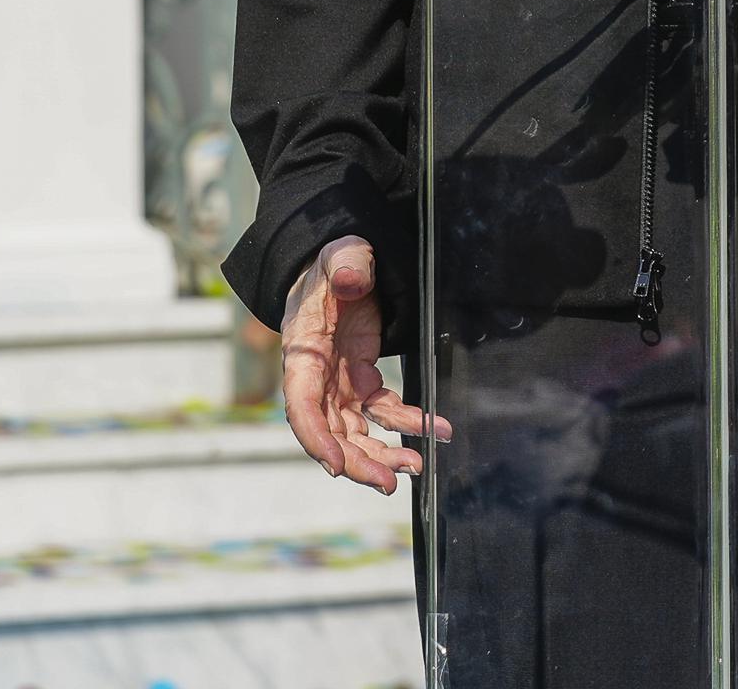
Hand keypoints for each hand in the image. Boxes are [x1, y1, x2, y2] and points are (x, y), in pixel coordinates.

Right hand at [280, 234, 449, 492]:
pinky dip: (407, 424)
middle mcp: (317, 378)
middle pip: (331, 432)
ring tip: (415, 466)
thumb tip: (350, 280)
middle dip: (357, 461)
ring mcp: (339, 384)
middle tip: (390, 482)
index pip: (301, 406)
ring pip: (356, 432)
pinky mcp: (362, 381)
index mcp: (304, 353)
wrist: (342, 267)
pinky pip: (383, 411)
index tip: (336, 466)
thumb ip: (345, 265)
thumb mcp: (339, 256)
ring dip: (381, 453)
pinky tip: (436, 430)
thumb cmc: (334, 263)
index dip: (316, 439)